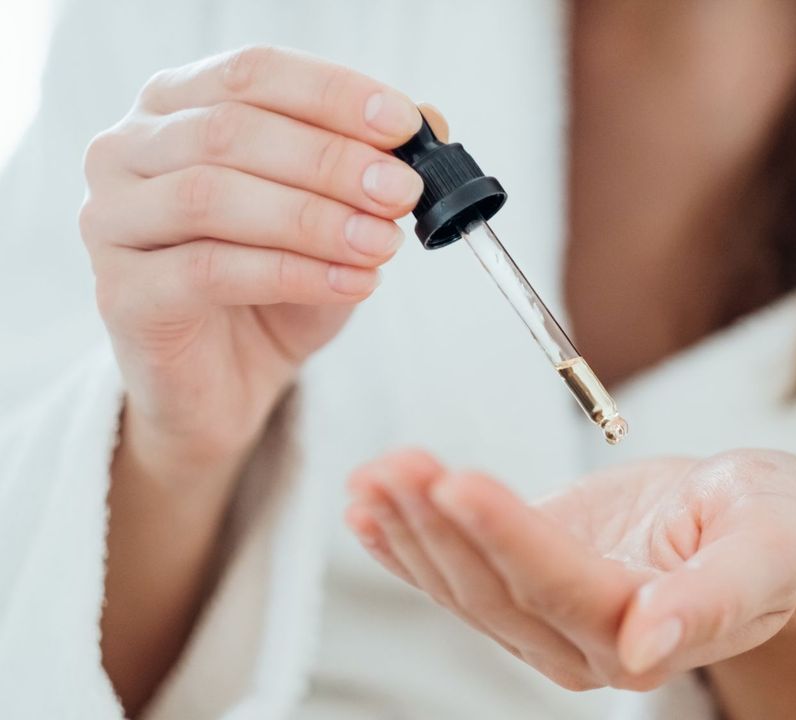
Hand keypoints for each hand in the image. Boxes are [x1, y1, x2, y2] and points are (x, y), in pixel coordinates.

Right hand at [80, 45, 437, 468]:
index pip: (253, 73)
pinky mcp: (122, 294)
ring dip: (314, 219)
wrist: (229, 382)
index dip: (333, 95)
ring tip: (384, 245)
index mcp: (177, 106)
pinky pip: (210, 271)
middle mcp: (128, 151)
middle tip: (401, 194)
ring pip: (213, 196)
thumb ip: (372, 163)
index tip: (403, 125)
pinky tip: (353, 283)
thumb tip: (428, 119)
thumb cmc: (275, 285)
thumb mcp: (336, 216)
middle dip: (331, 161)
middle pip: (230, 130)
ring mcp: (112, 221)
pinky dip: (295, 273)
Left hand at [344, 448, 795, 692]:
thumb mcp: (771, 545)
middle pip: (497, 590)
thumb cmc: (775, 530)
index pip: (562, 587)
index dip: (508, 537)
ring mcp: (551, 622)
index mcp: (650, 634)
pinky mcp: (529, 588)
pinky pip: (459, 575)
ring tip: (374, 474)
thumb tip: (649, 646)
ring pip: (467, 587)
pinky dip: (406, 545)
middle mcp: (587, 643)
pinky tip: (367, 509)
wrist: (756, 530)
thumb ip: (719, 595)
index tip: (458, 481)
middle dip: (440, 526)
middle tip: (396, 464)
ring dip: (412, 530)